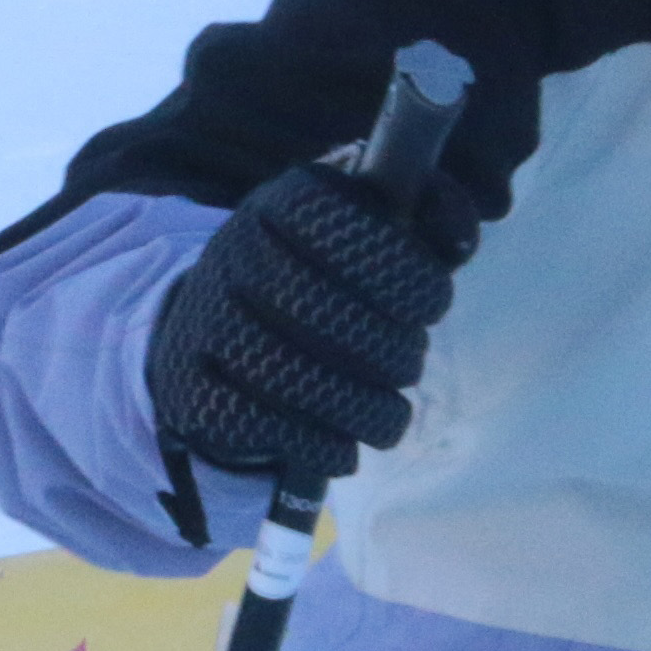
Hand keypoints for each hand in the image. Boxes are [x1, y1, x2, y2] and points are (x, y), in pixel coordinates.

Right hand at [147, 157, 479, 483]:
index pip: (335, 223)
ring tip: (388, 416)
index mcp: (283, 202)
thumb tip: (459, 233)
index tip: (433, 304)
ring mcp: (206, 319)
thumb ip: (430, 222)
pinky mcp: (191, 385)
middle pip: (316, 307)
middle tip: (410, 365)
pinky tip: (345, 448)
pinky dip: (317, 445)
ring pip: (288, 373)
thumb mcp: (377, 237)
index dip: (396, 268)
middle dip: (386, 347)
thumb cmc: (328, 280)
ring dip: (359, 406)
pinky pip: (260, 423)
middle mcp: (234, 252)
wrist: (223, 333)